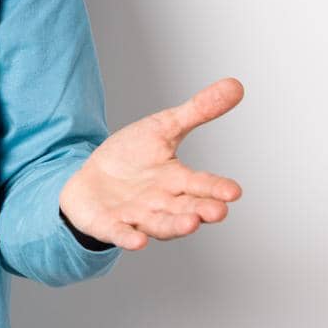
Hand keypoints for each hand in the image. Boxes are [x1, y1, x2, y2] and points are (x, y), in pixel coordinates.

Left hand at [58, 77, 243, 250]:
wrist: (91, 178)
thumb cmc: (132, 158)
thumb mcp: (163, 128)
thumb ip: (198, 111)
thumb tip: (236, 85)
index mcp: (177, 181)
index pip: (201, 185)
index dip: (217, 189)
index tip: (234, 191)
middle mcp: (161, 203)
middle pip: (186, 208)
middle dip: (202, 210)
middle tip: (218, 211)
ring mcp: (136, 216)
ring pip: (160, 224)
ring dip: (175, 226)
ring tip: (191, 223)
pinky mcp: (109, 224)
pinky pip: (120, 233)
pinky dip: (128, 238)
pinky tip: (138, 242)